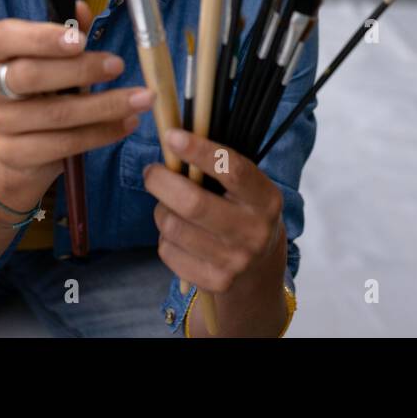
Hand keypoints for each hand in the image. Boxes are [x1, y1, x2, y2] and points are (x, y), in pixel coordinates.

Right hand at [0, 0, 152, 194]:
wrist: (22, 149)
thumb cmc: (45, 91)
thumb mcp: (57, 59)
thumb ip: (69, 33)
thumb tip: (80, 8)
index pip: (4, 37)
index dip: (41, 38)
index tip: (81, 40)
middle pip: (30, 75)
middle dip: (81, 70)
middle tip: (119, 65)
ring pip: (54, 114)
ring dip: (104, 106)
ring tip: (140, 99)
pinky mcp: (13, 153)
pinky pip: (62, 144)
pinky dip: (100, 133)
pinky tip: (126, 124)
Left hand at [142, 127, 284, 295]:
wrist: (259, 269)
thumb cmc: (243, 212)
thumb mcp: (245, 188)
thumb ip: (217, 167)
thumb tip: (174, 140)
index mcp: (265, 199)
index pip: (232, 170)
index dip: (199, 151)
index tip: (172, 136)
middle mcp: (254, 231)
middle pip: (192, 204)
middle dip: (161, 182)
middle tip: (151, 172)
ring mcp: (235, 261)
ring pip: (173, 227)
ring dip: (161, 210)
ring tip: (168, 206)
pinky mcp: (215, 282)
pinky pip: (168, 252)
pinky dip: (164, 238)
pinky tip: (177, 235)